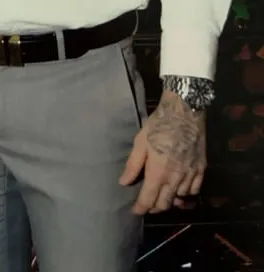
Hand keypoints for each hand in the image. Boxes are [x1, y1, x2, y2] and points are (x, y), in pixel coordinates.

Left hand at [119, 90, 206, 214]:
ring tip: (162, 196)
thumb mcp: (140, 142)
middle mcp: (175, 178)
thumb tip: (123, 182)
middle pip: (164, 204)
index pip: (148, 199)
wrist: (184, 112)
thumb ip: (133, 164)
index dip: (140, 208)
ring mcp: (190, 175)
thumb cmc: (158, 125)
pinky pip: (194, 190)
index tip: (135, 211)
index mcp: (158, 172)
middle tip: (147, 204)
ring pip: (179, 199)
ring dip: (169, 200)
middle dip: (154, 208)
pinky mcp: (201, 169)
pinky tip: (179, 189)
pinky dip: (185, 194)